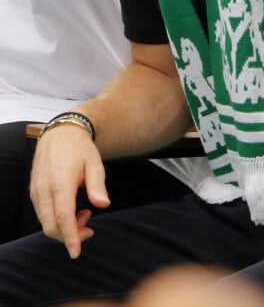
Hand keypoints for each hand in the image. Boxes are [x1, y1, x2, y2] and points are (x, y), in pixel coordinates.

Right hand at [28, 124, 108, 258]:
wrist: (59, 135)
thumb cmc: (80, 149)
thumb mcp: (95, 163)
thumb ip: (97, 185)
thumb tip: (103, 205)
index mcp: (60, 183)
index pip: (62, 217)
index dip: (69, 237)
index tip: (76, 253)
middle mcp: (43, 190)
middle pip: (51, 226)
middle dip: (70, 235)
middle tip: (90, 229)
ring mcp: (36, 192)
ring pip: (45, 223)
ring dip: (64, 228)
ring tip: (86, 215)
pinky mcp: (34, 193)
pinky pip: (43, 215)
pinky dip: (57, 220)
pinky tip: (74, 211)